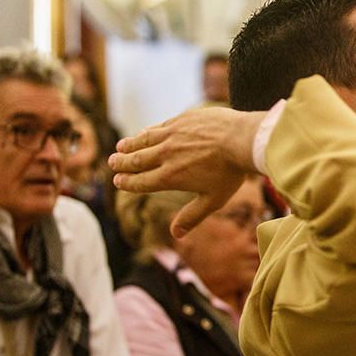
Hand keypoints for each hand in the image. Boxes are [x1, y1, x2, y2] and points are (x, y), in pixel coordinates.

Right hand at [108, 106, 265, 236]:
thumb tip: (176, 235)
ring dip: (129, 145)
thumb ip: (191, 216)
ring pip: (144, 141)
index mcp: (170, 177)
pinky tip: (143, 133)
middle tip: (112, 164)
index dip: (127, 183)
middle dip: (122, 163)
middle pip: (137, 160)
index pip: (141, 181)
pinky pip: (158, 127)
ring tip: (120, 147)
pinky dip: (147, 132)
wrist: (243, 140)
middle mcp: (166, 155)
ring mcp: (172, 135)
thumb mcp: (212, 201)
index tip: (118, 182)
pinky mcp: (181, 120)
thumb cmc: (231, 173)